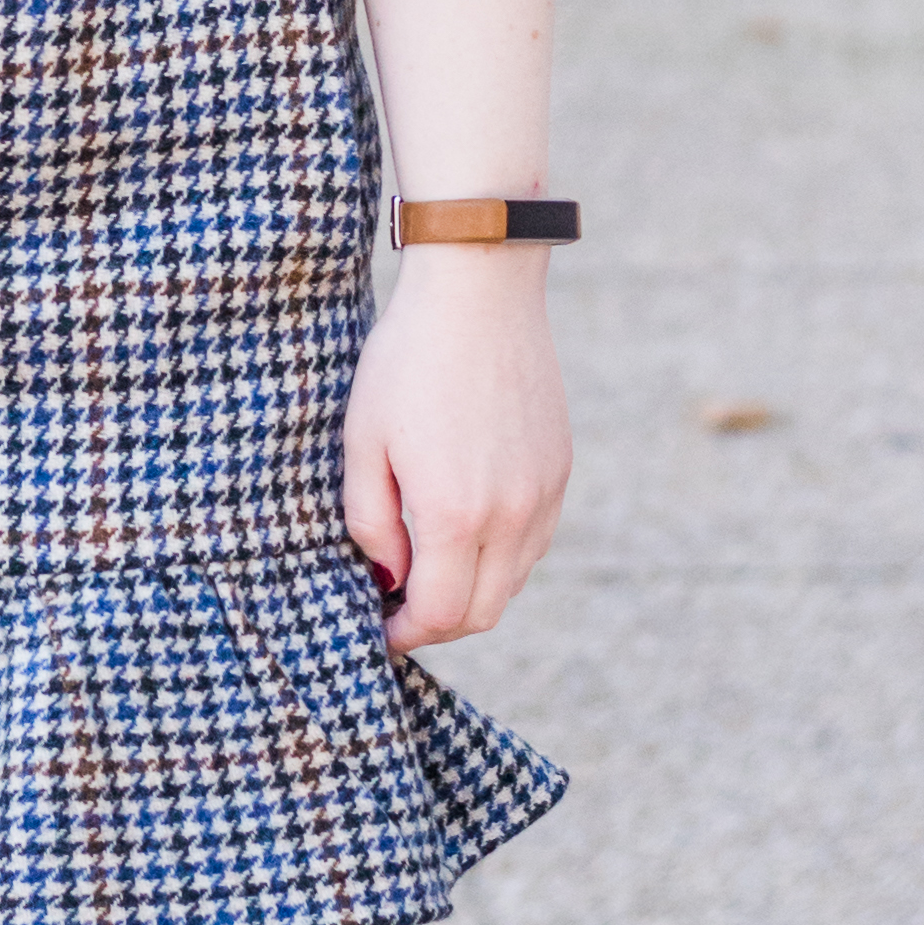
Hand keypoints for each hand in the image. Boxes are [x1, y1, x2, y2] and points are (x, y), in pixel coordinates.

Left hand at [340, 256, 571, 651]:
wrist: (479, 290)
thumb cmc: (407, 360)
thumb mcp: (363, 441)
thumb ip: (372, 522)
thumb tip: (390, 577)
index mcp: (455, 513)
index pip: (440, 615)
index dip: (406, 634)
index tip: (380, 628)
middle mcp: (511, 514)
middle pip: (483, 613)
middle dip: (438, 624)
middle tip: (400, 610)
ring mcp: (544, 493)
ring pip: (513, 580)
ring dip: (472, 591)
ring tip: (429, 570)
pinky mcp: (560, 470)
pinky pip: (534, 541)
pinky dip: (501, 556)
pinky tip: (466, 530)